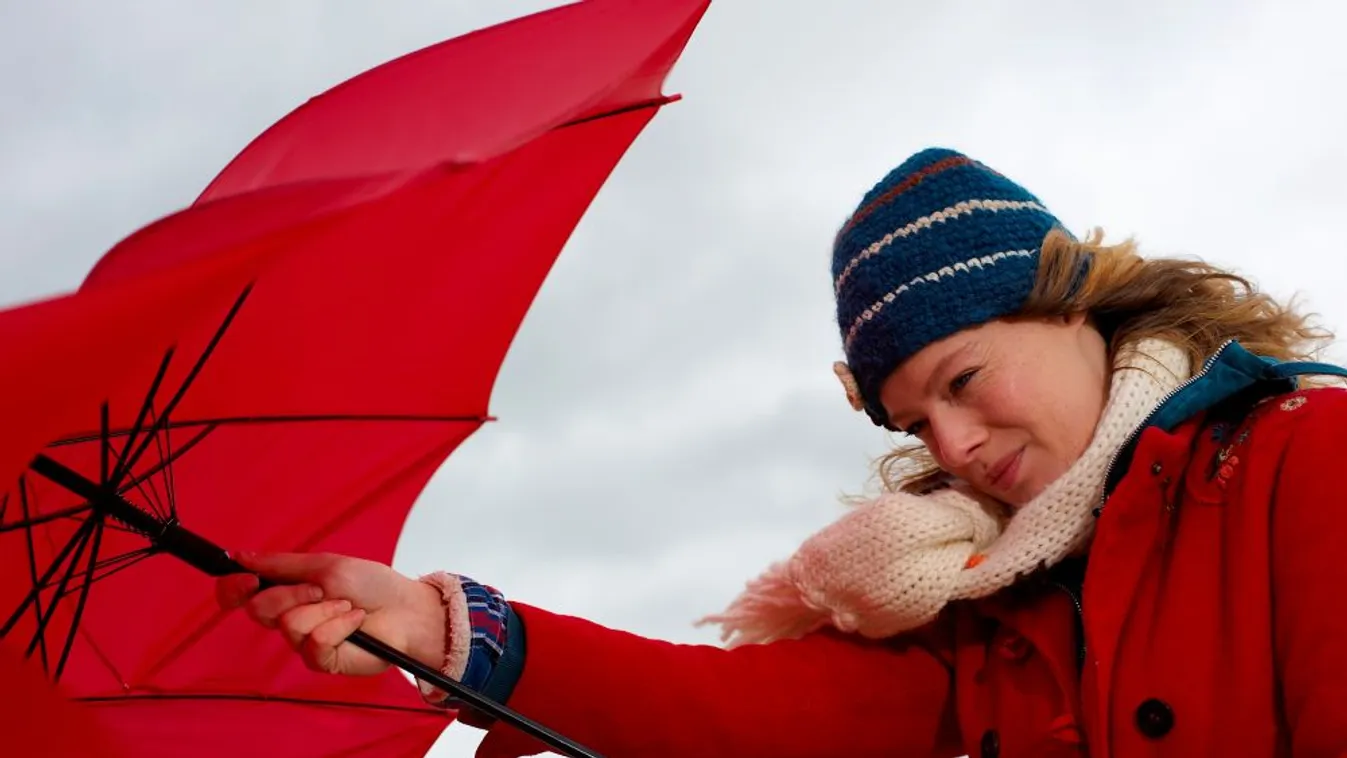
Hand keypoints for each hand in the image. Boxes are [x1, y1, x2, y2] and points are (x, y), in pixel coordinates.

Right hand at [215, 552, 445, 676]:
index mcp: (287, 591)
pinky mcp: (321, 660)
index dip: (233, 588)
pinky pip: (314, 643)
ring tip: (347, 606)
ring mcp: (304, 640)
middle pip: (259, 609)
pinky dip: (339, 626)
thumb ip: (281, 564)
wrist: (406, 610)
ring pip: (288, 624)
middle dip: (293, 593)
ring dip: (323, 608)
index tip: (247, 578)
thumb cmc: (372, 585)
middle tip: (323, 589)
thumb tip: (240, 556)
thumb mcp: (326, 564)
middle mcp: (290, 617)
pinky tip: (355, 623)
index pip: (240, 595)